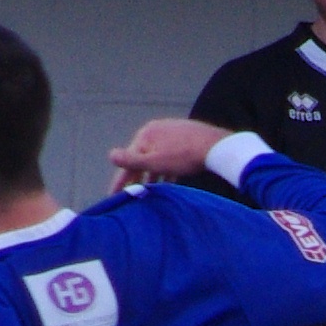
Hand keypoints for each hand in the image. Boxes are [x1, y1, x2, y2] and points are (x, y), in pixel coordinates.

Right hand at [107, 118, 229, 191]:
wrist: (215, 145)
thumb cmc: (183, 156)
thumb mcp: (154, 162)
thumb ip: (131, 161)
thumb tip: (110, 155)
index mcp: (145, 135)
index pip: (128, 160)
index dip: (120, 180)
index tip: (113, 195)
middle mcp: (156, 129)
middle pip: (142, 157)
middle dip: (137, 177)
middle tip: (132, 194)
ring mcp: (171, 131)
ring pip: (156, 156)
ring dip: (153, 174)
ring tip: (152, 190)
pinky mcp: (184, 135)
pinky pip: (169, 154)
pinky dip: (166, 168)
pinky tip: (171, 179)